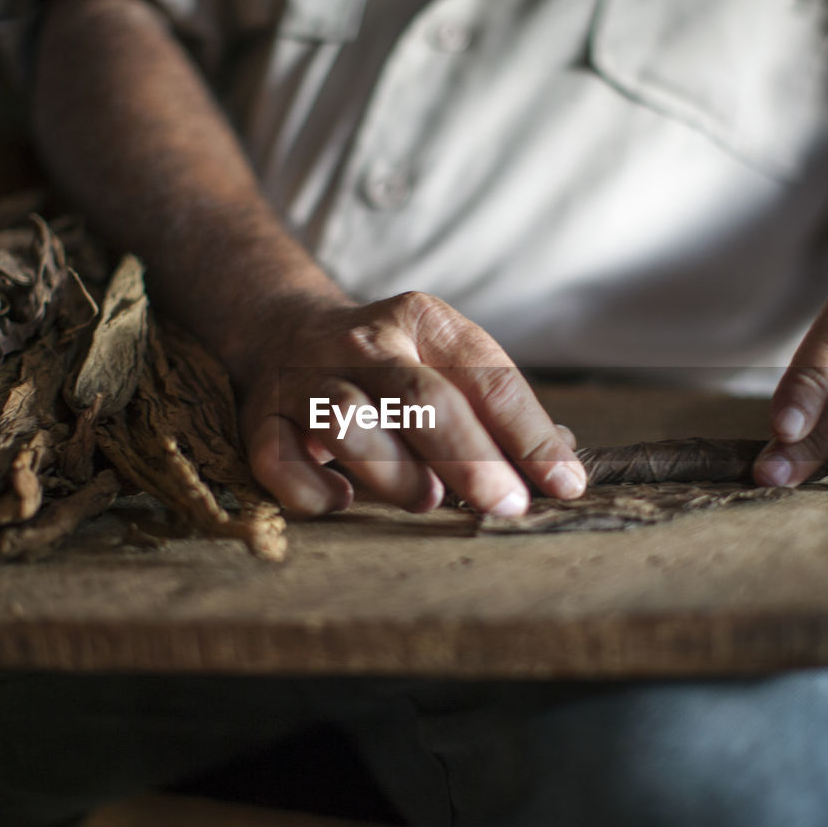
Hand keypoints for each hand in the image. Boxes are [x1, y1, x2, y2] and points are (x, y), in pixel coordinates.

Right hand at [233, 290, 585, 516]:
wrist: (286, 329)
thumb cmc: (391, 364)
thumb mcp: (446, 359)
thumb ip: (499, 409)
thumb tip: (563, 470)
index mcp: (423, 322)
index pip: (488, 379)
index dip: (531, 436)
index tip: (565, 485)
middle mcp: (364, 344)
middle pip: (422, 400)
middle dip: (472, 458)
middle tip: (506, 505)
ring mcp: (307, 380)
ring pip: (348, 423)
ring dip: (395, 472)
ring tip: (425, 498)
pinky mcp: (262, 418)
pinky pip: (279, 460)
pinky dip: (313, 490)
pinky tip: (342, 501)